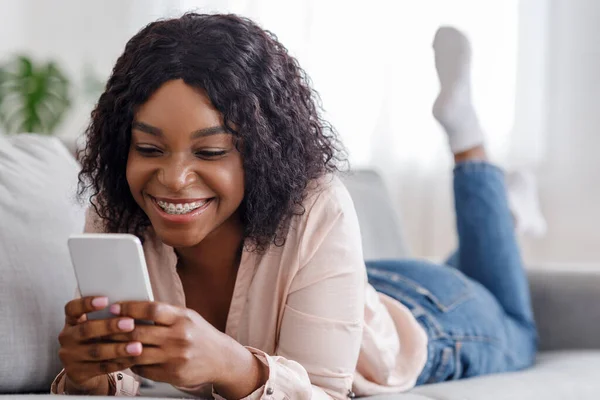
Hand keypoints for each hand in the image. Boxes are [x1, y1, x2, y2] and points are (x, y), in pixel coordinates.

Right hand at [57, 296, 143, 392]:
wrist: (85, 369)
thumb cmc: (98, 338)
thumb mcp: (96, 325)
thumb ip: (108, 315)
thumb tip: (132, 306)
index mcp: (71, 320)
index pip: (72, 308)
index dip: (86, 303)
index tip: (106, 300)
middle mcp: (67, 337)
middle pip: (86, 330)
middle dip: (110, 326)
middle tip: (130, 323)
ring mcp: (70, 357)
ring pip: (96, 351)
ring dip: (119, 349)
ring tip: (137, 346)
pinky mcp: (77, 373)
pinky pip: (102, 368)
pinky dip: (120, 363)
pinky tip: (134, 359)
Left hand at [106, 301, 225, 387]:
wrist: (221, 359)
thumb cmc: (201, 335)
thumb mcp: (188, 317)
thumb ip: (165, 314)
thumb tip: (134, 309)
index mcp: (182, 318)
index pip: (150, 310)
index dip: (129, 308)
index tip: (115, 308)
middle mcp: (179, 337)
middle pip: (139, 333)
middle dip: (116, 330)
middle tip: (103, 327)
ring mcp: (175, 357)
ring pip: (137, 353)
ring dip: (119, 349)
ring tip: (108, 344)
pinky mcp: (173, 374)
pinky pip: (144, 369)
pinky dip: (132, 363)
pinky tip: (127, 358)